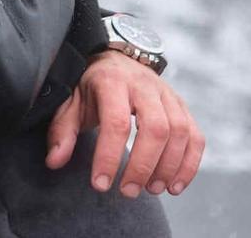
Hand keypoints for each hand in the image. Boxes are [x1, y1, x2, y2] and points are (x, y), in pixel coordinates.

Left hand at [44, 50, 205, 197]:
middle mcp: (145, 86)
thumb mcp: (70, 101)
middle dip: (144, 166)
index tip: (100, 184)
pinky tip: (175, 185)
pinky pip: (195, 136)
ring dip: (169, 167)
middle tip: (129, 192)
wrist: (116, 59)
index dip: (109, 156)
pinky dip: (190, 164)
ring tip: (151, 190)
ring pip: (180, 132)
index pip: (116, 122)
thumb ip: (62, 130)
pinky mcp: (182, 106)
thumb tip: (54, 161)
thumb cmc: (91, 86)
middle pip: (156, 128)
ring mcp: (167, 95)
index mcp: (112, 82)